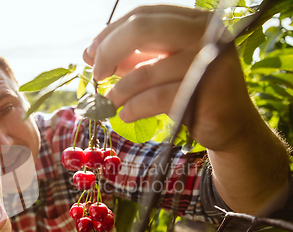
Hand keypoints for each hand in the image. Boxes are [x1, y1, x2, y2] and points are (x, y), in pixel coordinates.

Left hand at [83, 5, 261, 152]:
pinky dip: (134, 108)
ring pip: (144, 71)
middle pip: (140, 29)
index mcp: (193, 20)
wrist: (231, 126)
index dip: (110, 34)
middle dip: (109, 52)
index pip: (143, 15)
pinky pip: (155, 98)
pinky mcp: (206, 91)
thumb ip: (135, 57)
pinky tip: (125, 114)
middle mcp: (205, 33)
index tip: (91, 54)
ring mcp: (209, 60)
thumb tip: (94, 53)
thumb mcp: (162, 69)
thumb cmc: (193, 93)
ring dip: (119, 91)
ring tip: (110, 103)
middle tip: (97, 74)